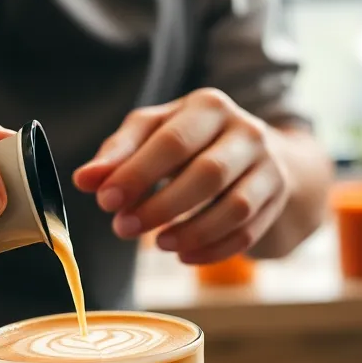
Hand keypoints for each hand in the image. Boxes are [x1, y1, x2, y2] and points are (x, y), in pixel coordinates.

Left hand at [73, 88, 291, 264]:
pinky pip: (247, 232)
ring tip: (158, 245)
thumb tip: (85, 179)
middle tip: (123, 229)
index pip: (172, 142)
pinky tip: (183, 256)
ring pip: (235, 207)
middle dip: (161, 207)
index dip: (137, 174)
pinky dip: (213, 250)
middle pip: (207, 175)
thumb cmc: (190, 139)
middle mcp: (246, 131)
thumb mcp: (152, 132)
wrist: (254, 151)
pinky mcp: (276, 199)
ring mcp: (268, 166)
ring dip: (191, 233)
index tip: (106, 201)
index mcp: (209, 106)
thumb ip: (118, 153)